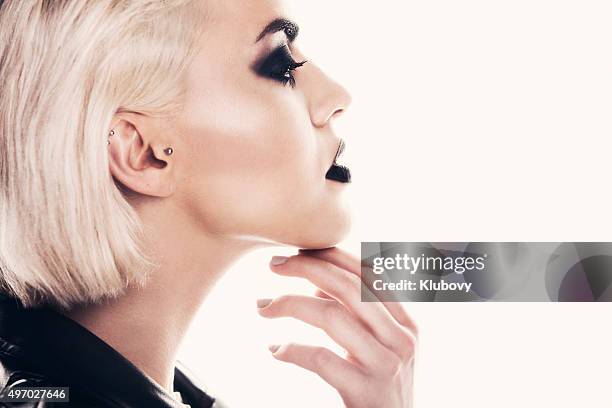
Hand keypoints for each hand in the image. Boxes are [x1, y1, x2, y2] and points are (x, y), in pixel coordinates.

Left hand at [257, 247, 416, 407]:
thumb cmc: (380, 387)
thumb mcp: (380, 346)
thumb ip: (355, 313)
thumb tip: (316, 281)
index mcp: (406, 321)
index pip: (368, 273)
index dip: (331, 256)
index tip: (297, 251)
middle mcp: (401, 339)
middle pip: (349, 287)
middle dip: (307, 269)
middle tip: (274, 265)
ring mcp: (386, 365)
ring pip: (332, 316)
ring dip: (290, 303)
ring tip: (263, 306)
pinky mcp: (365, 392)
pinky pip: (321, 359)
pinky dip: (293, 350)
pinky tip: (276, 350)